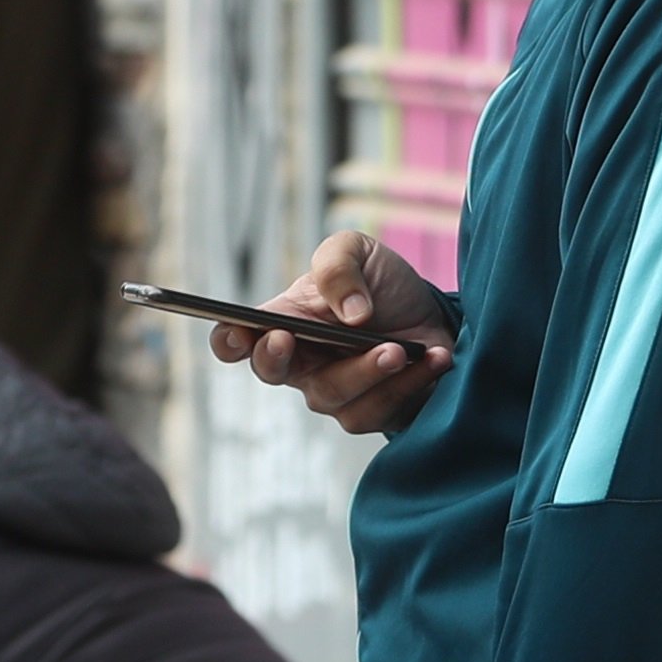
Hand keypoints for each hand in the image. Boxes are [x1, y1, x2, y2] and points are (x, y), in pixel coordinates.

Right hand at [213, 230, 451, 435]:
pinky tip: (433, 359)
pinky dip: (410, 383)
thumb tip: (349, 314)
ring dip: (366, 372)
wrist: (434, 312)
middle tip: (288, 337)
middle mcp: (302, 364)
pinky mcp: (375, 412)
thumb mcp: (358, 250)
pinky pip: (380, 411)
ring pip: (334, 396)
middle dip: (277, 358)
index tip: (236, 331)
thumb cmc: (381, 282)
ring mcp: (336, 393)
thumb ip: (338, 265)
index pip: (235, 341)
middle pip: (272, 372)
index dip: (227, 340)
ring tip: (398, 350)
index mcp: (284, 323)